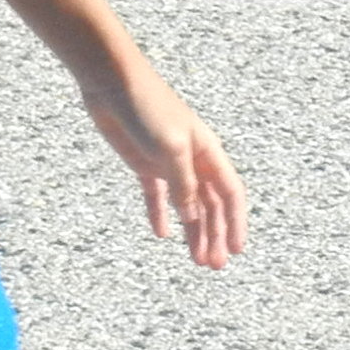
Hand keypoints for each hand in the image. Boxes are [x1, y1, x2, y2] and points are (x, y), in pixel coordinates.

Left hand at [80, 57, 247, 271]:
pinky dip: (160, 214)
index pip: (230, 194)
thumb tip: (193, 218)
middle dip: (214, 236)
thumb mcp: (171, 148)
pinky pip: (156, 195)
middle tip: (213, 266)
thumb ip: (183, 185)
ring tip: (196, 260)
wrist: (111, 82)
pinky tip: (161, 235)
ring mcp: (168, 163)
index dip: (237, 223)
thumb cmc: (147, 107)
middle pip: (209, 206)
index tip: (238, 250)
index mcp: (208, 152)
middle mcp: (192, 160)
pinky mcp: (144, 163)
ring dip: (192, 232)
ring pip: (187, 205)